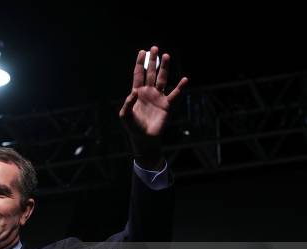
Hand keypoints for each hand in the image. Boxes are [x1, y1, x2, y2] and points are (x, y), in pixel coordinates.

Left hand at [119, 46, 187, 169]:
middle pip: (151, 73)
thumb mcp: (125, 115)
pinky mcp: (166, 105)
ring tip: (166, 55)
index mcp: (137, 93)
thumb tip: (134, 91)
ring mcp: (158, 97)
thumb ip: (128, 103)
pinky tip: (184, 79)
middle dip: (152, 61)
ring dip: (164, 68)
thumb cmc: (133, 127)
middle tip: (155, 48)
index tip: (142, 52)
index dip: (140, 63)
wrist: (144, 138)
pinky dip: (180, 87)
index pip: (138, 75)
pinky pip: (175, 94)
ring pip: (162, 79)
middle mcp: (148, 92)